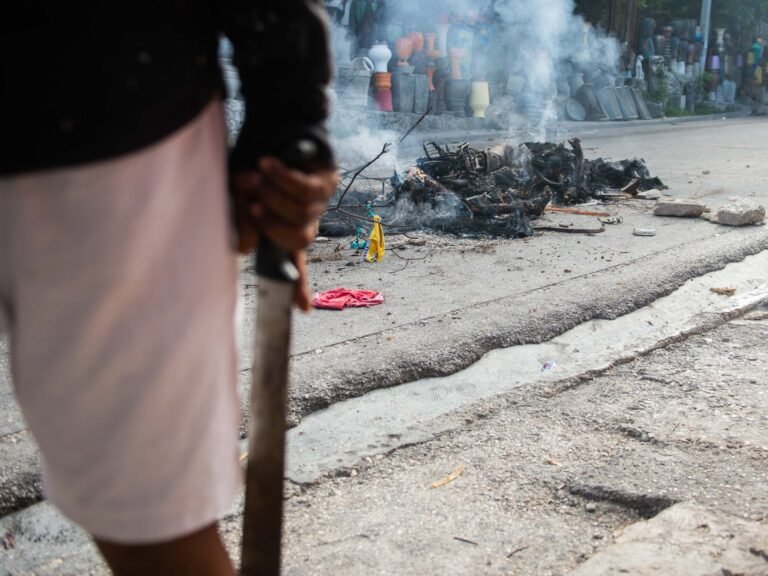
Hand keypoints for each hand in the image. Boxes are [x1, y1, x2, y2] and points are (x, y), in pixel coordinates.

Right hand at [230, 157, 337, 310]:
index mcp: (286, 230)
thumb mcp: (236, 196)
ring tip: (254, 175)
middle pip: (299, 239)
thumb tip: (246, 248)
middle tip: (251, 202)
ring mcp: (320, 202)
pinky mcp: (326, 179)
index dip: (299, 286)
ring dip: (274, 194)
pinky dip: (283, 178)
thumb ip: (239, 223)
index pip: (296, 263)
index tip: (303, 308)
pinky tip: (267, 164)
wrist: (271, 129)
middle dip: (272, 222)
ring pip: (302, 212)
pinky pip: (306, 189)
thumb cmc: (251, 167)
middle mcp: (307, 220)